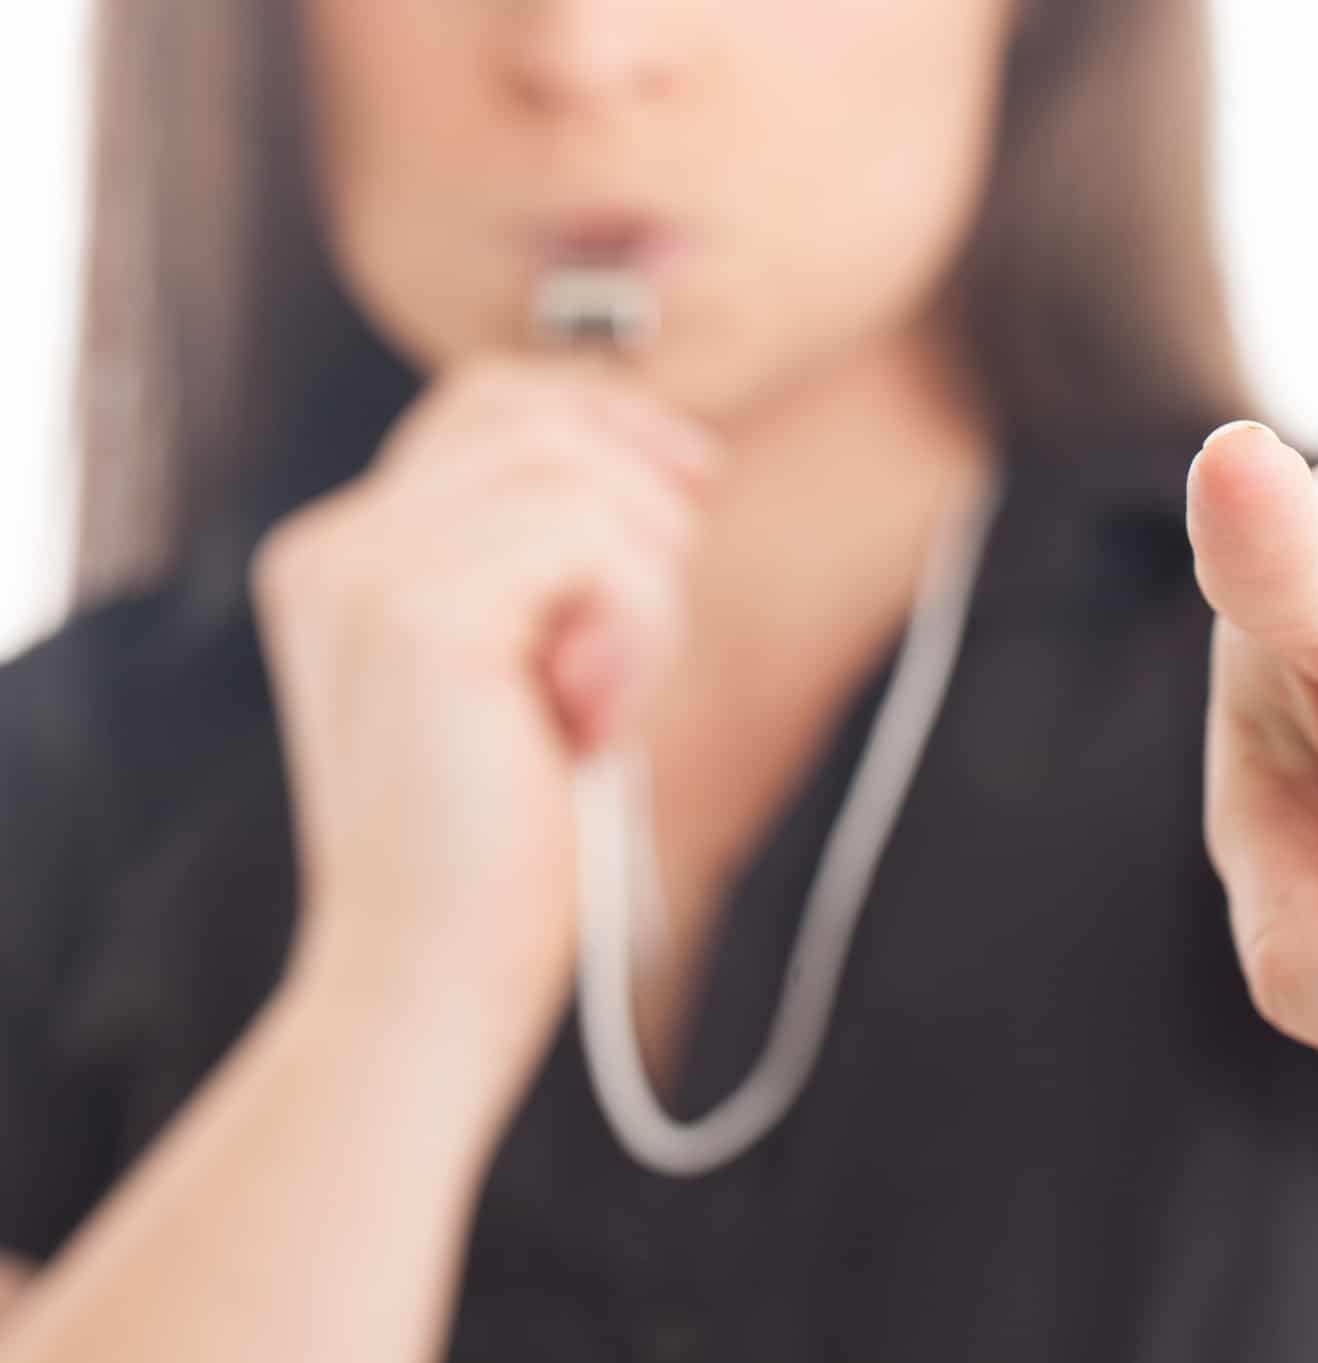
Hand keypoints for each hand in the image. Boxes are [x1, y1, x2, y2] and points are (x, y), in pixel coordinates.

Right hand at [249, 355, 720, 1084]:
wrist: (429, 979)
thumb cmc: (499, 840)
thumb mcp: (533, 666)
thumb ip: (557, 559)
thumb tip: (678, 456)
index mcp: (343, 552)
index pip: (489, 401)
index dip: (608, 418)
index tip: (693, 485)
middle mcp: (334, 543)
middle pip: (540, 417)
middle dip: (641, 508)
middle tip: (638, 644)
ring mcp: (364, 570)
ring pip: (579, 473)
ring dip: (644, 589)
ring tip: (605, 703)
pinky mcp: (421, 616)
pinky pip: (594, 540)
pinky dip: (638, 625)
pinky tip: (594, 722)